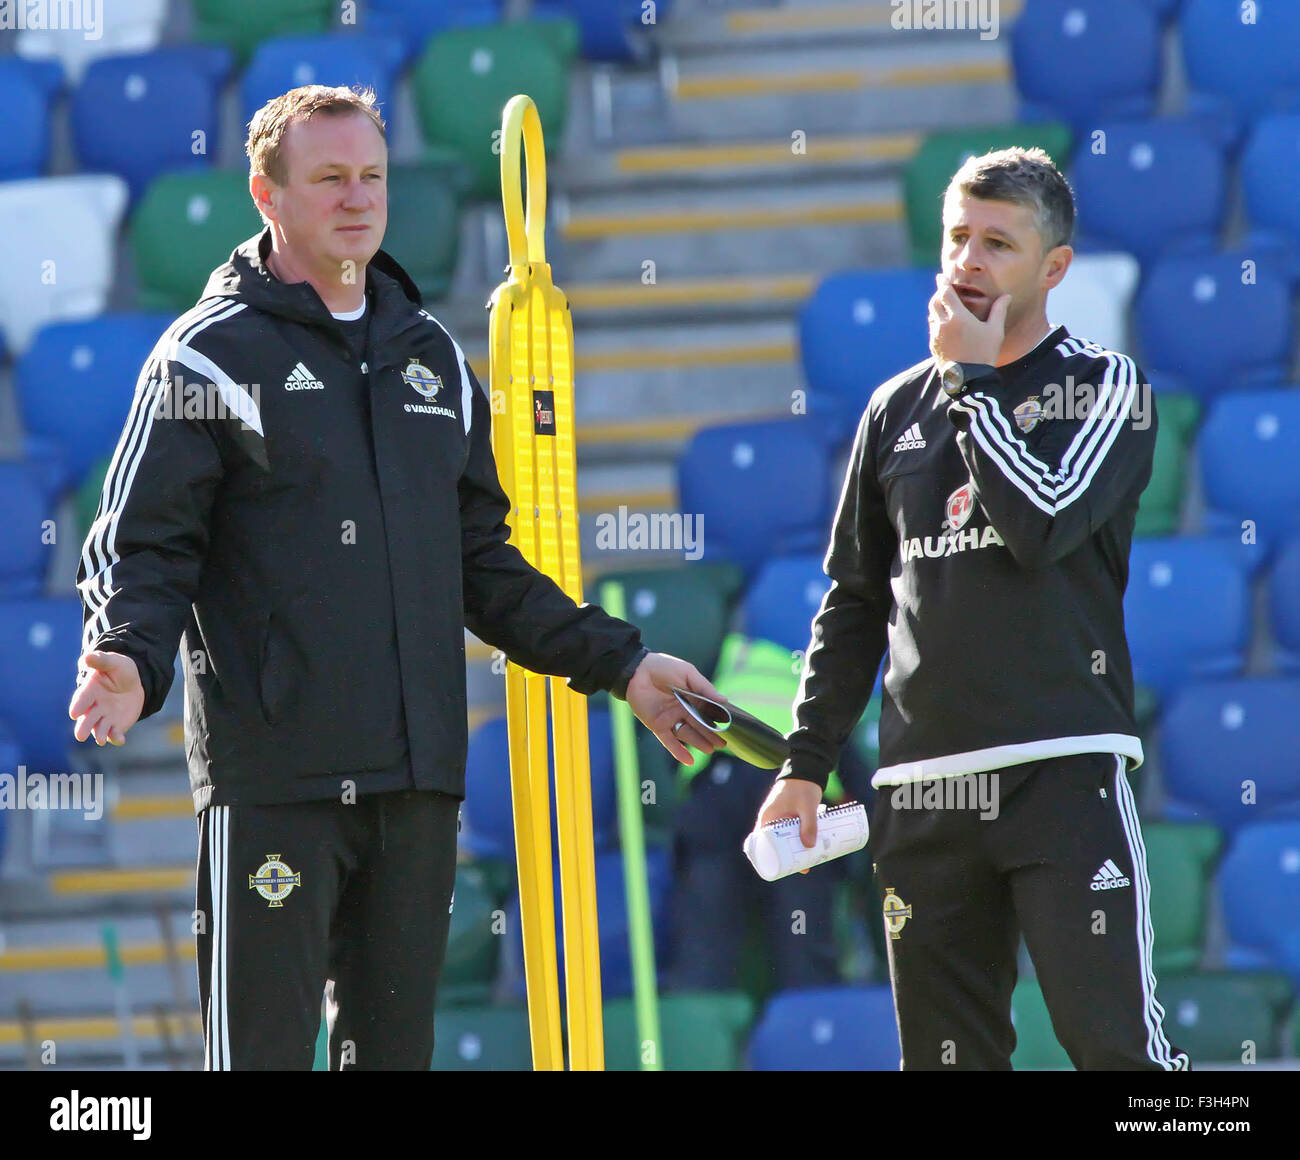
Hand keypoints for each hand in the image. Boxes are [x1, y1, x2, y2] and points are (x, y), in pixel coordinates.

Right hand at [68, 651, 144, 746]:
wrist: (133, 682)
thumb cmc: (119, 670)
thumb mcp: (113, 662)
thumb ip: (101, 661)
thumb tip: (87, 657)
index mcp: (90, 691)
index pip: (82, 699)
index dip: (78, 706)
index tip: (74, 713)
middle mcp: (94, 707)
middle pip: (87, 719)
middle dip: (83, 727)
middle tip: (80, 736)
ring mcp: (104, 717)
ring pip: (99, 729)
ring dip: (99, 735)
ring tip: (101, 741)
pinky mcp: (116, 725)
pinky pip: (114, 733)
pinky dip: (116, 738)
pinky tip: (120, 740)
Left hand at [624, 651, 725, 765]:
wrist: (637, 670)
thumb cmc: (663, 667)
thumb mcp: (687, 673)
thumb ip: (704, 688)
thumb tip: (725, 701)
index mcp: (693, 697)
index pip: (709, 712)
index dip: (719, 720)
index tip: (731, 728)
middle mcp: (683, 710)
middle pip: (700, 725)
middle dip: (711, 735)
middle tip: (723, 744)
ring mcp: (671, 719)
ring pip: (687, 734)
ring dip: (699, 742)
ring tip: (711, 749)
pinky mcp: (657, 725)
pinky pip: (669, 741)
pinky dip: (678, 752)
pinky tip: (689, 761)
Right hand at [756, 777, 823, 869]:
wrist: (806, 769)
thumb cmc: (802, 786)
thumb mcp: (807, 806)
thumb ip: (809, 824)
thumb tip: (809, 846)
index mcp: (767, 818)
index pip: (759, 844)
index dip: (766, 858)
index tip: (779, 870)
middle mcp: (770, 820)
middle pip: (773, 845)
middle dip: (785, 858)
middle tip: (801, 868)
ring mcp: (779, 819)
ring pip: (783, 840)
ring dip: (792, 851)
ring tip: (808, 862)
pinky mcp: (788, 817)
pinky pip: (789, 833)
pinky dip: (796, 842)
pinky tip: (808, 849)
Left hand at [928, 273, 1009, 366]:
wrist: (970, 379)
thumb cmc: (984, 354)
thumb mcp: (995, 331)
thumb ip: (999, 310)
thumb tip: (1006, 296)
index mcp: (958, 317)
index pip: (945, 293)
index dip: (943, 283)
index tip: (941, 276)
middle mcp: (943, 325)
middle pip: (934, 302)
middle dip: (939, 294)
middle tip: (944, 290)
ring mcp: (936, 336)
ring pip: (932, 316)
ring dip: (936, 309)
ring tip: (944, 306)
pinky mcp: (933, 347)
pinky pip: (932, 329)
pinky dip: (936, 322)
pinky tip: (944, 325)